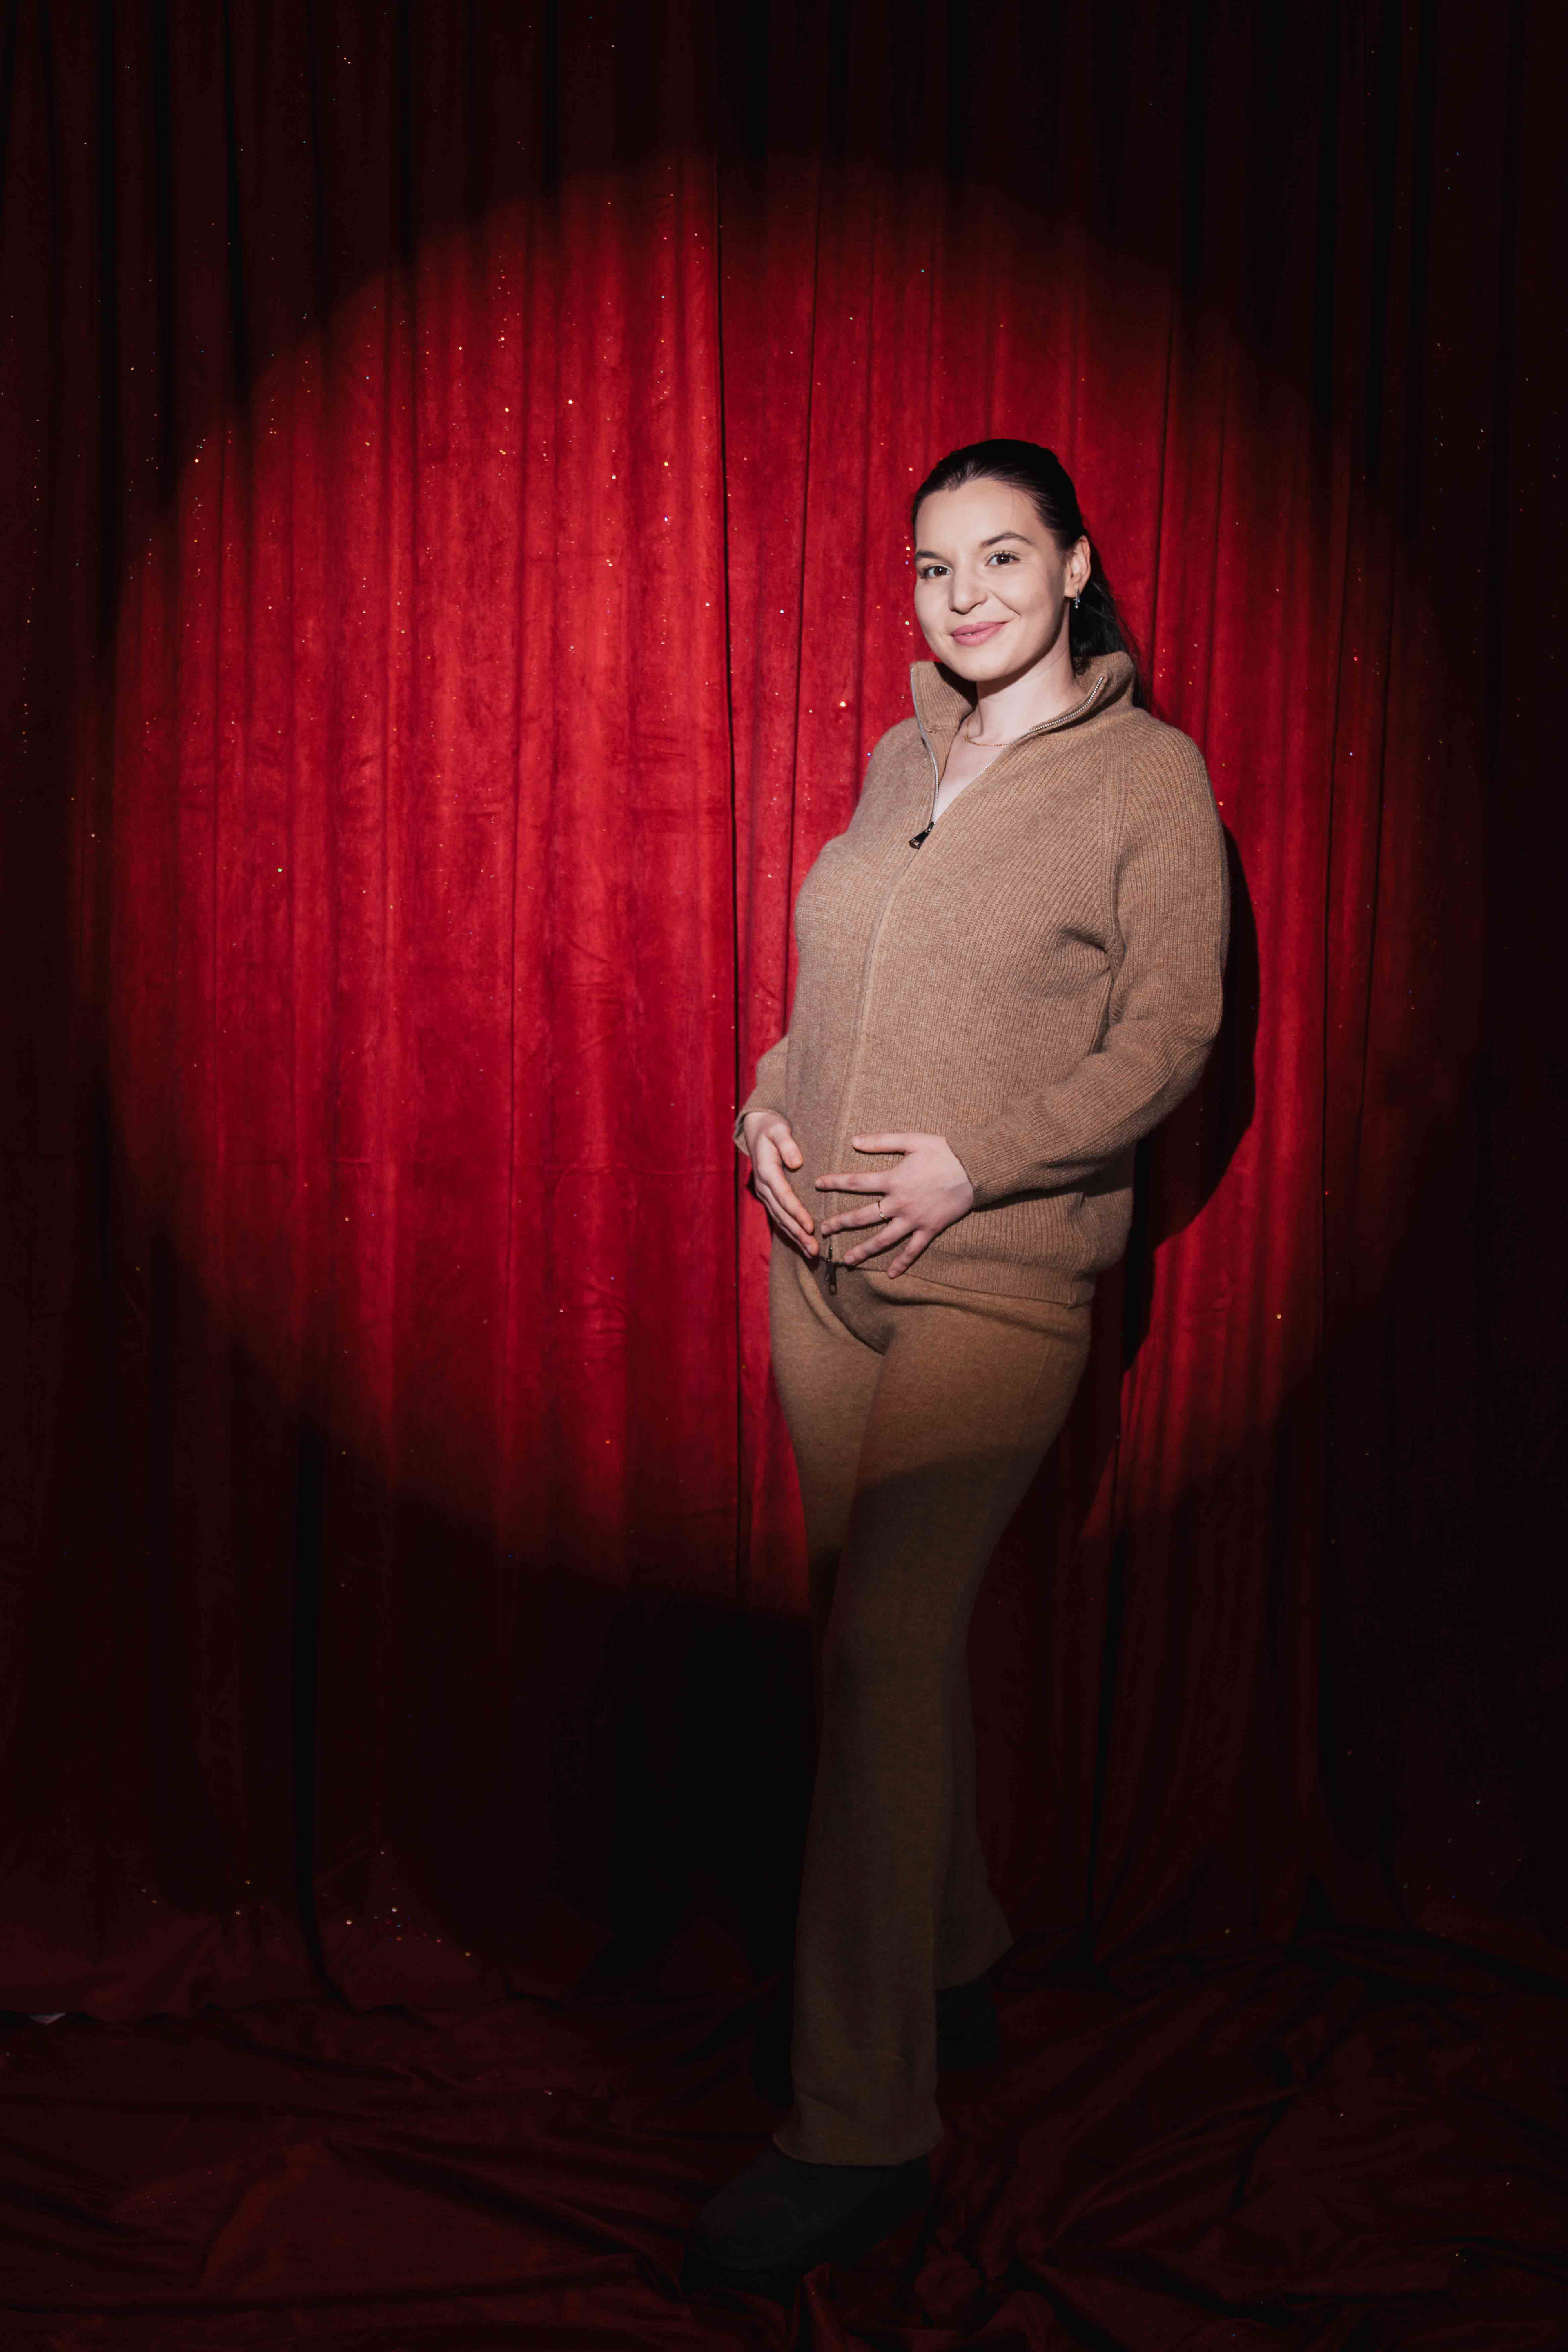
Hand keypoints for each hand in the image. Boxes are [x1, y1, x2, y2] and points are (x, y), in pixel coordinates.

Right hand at [740, 1110, 817, 1257]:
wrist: (756, 1128)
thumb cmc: (772, 1127)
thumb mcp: (779, 1129)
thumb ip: (787, 1144)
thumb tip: (796, 1163)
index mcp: (767, 1171)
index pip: (783, 1196)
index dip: (797, 1212)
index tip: (811, 1227)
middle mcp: (763, 1186)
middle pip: (782, 1214)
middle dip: (798, 1233)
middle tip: (814, 1250)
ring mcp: (764, 1193)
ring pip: (780, 1219)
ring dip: (795, 1237)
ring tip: (811, 1253)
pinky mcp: (768, 1196)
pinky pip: (779, 1216)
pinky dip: (790, 1231)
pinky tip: (802, 1243)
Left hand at [816, 1132, 974, 1275]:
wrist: (974, 1169)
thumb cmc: (944, 1152)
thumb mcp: (912, 1140)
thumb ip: (882, 1141)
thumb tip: (854, 1140)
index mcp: (893, 1180)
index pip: (856, 1182)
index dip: (835, 1182)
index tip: (818, 1184)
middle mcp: (899, 1204)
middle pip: (862, 1216)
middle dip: (840, 1223)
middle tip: (822, 1229)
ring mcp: (913, 1220)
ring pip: (883, 1239)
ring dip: (863, 1250)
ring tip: (846, 1260)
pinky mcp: (929, 1230)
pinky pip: (913, 1250)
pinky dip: (902, 1263)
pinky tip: (890, 1275)